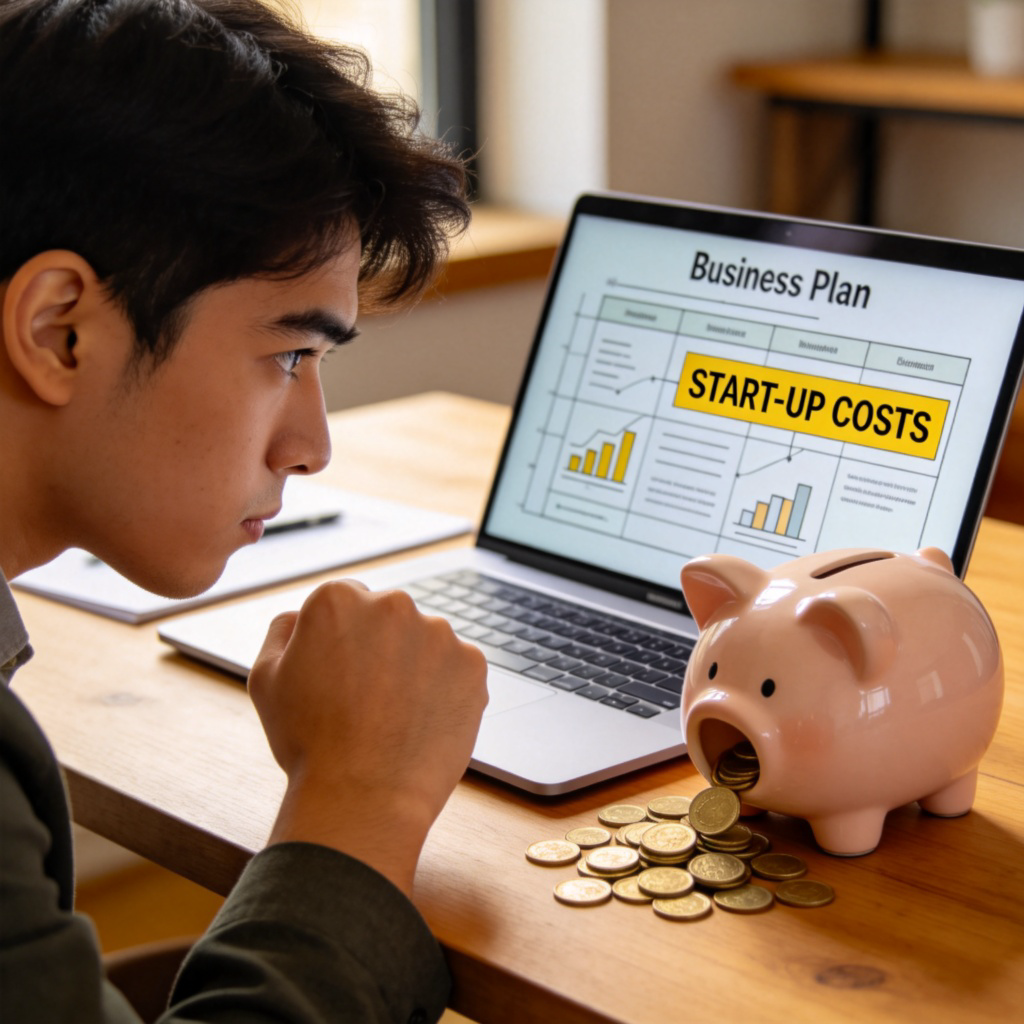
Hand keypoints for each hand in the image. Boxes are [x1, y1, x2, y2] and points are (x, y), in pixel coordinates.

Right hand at [248, 579, 487, 893]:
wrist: (362, 798)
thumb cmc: (309, 743)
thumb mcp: (266, 680)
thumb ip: (282, 632)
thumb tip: (299, 616)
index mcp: (338, 599)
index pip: (347, 602)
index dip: (342, 641)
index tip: (342, 674)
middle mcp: (392, 604)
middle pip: (388, 617)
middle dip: (380, 648)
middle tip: (366, 699)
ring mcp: (438, 633)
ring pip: (425, 642)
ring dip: (414, 667)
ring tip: (394, 716)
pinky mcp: (472, 664)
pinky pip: (456, 669)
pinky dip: (445, 690)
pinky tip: (421, 721)